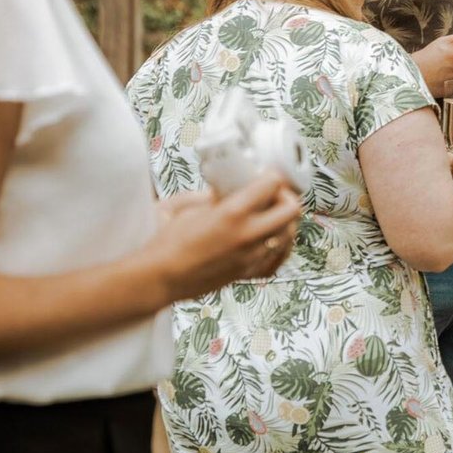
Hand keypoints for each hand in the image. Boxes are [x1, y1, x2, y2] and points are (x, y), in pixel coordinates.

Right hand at [154, 171, 303, 298]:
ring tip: (273, 214)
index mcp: (232, 214)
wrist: (161, 277)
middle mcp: (248, 235)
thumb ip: (217, 195)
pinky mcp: (249, 273)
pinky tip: (273, 238)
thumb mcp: (192, 207)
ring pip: (289, 234)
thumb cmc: (170, 242)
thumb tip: (230, 186)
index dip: (272, 176)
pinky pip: (279, 259)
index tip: (268, 175)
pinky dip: (281, 246)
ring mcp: (252, 257)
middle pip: (292, 210)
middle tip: (276, 194)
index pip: (272, 184)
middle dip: (287, 197)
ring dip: (285, 220)